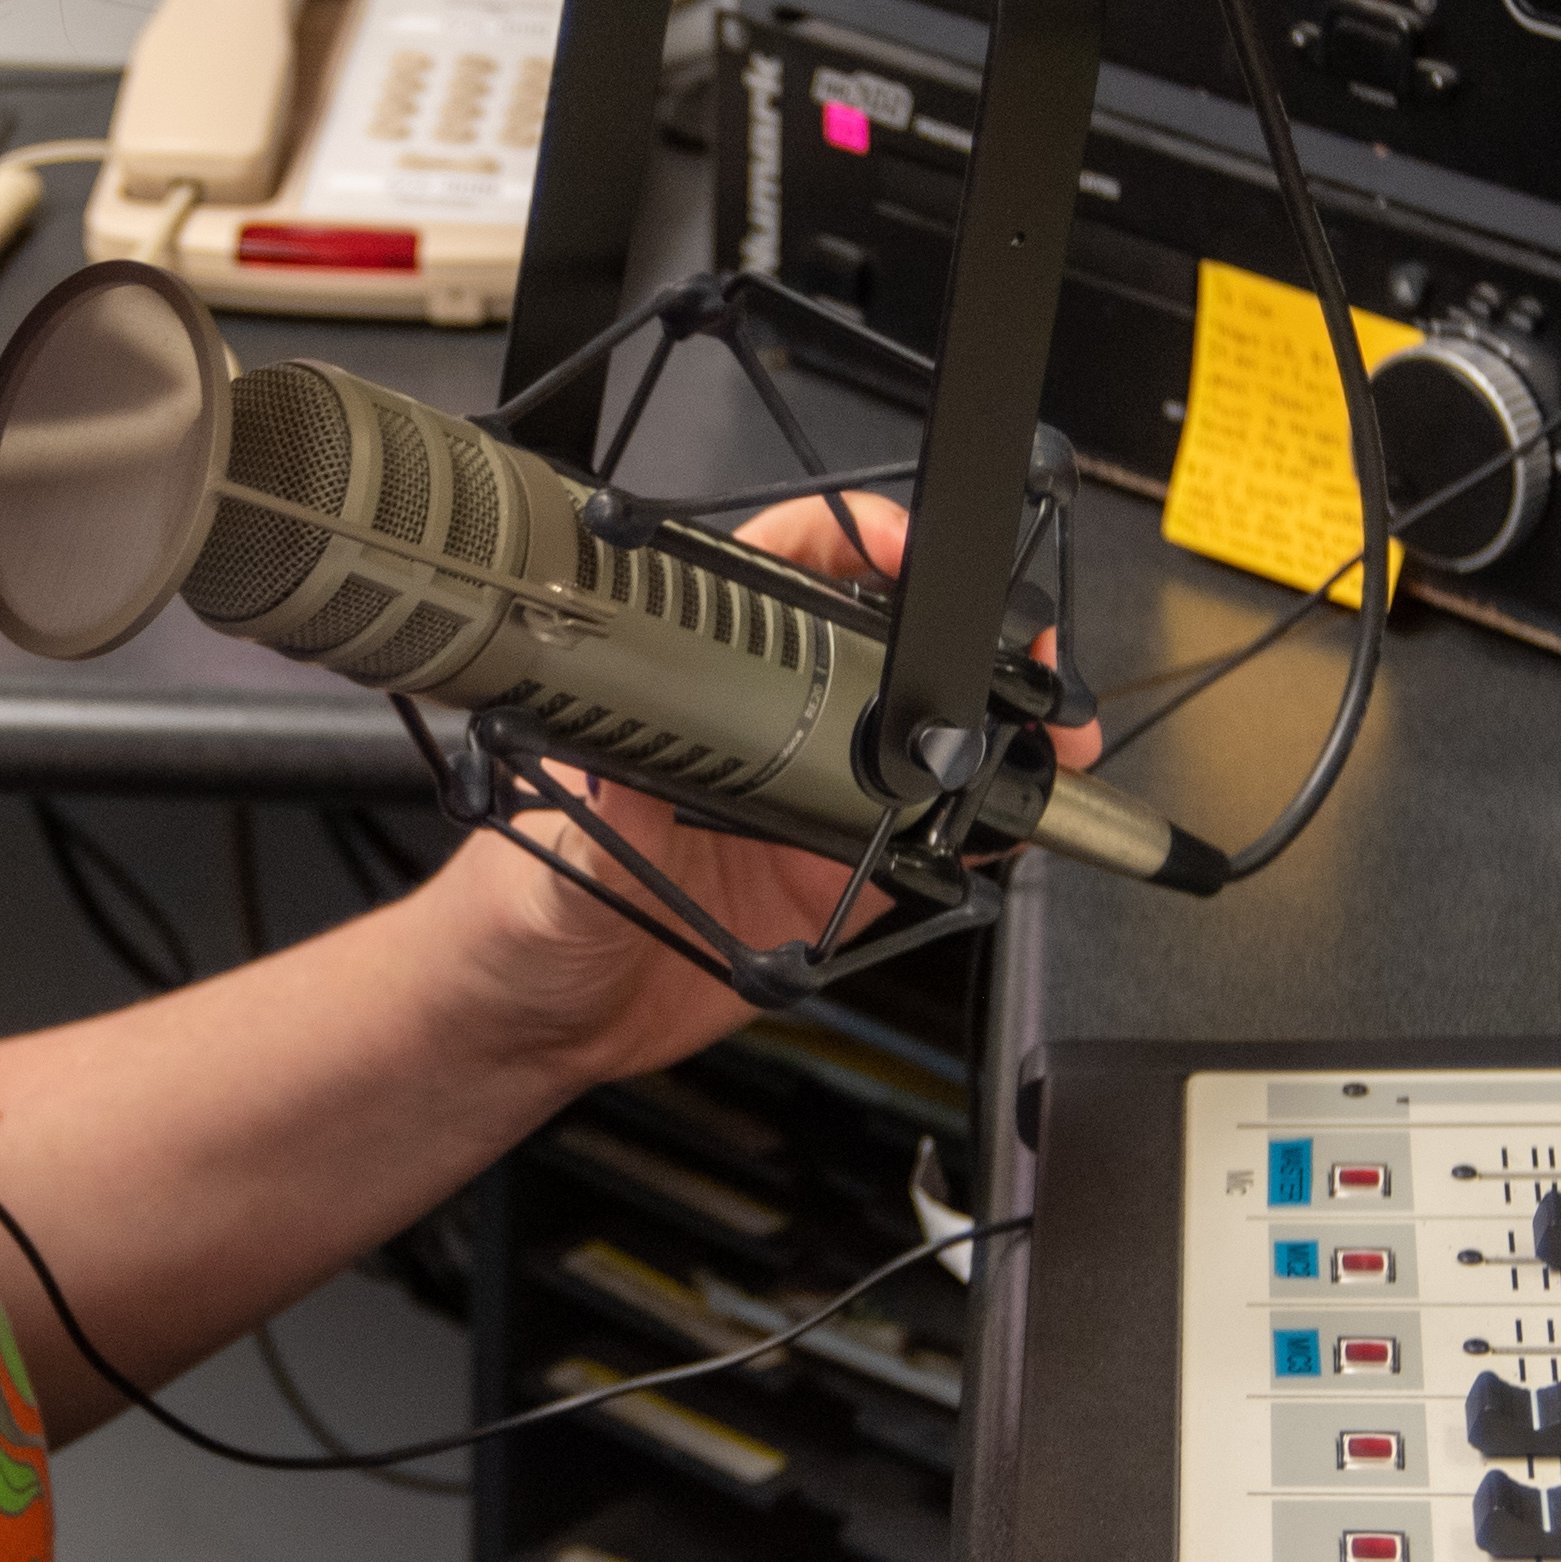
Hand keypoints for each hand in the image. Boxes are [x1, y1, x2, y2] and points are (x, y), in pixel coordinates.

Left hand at [424, 493, 1108, 1095]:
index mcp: (690, 686)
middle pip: (883, 645)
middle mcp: (762, 729)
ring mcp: (810, 802)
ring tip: (1043, 735)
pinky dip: (983, 833)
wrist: (537, 1022)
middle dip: (964, 633)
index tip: (902, 550)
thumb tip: (628, 752)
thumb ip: (605, 805)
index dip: (852, 539)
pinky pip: (930, 845)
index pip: (781, 570)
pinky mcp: (838, 880)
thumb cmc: (516, 914)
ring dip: (994, 731)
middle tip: (1011, 650)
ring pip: (925, 741)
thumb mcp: (557, 850)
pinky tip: (1011, 823)